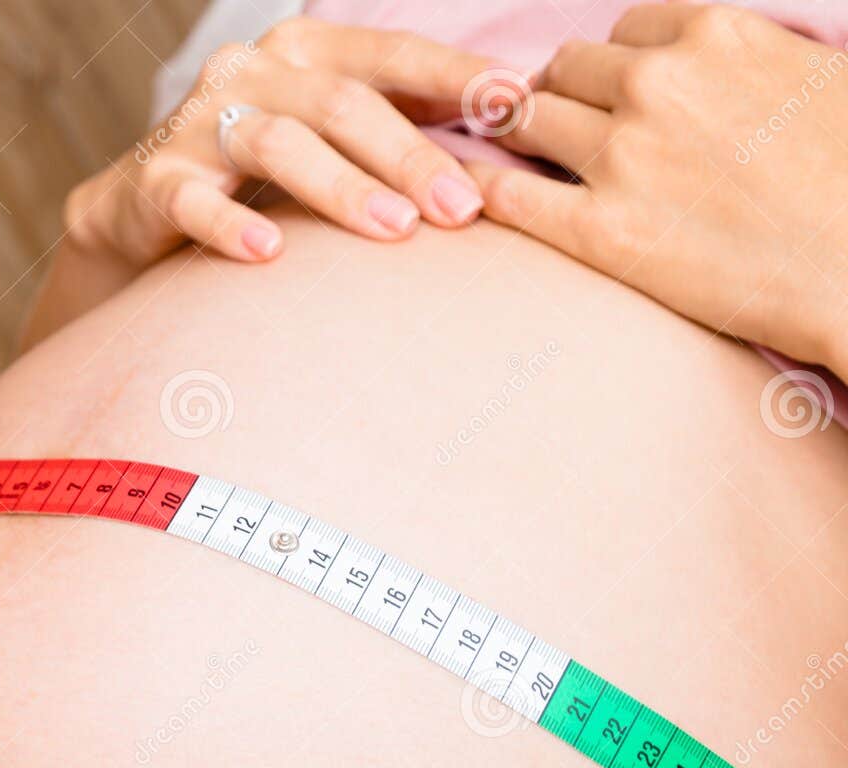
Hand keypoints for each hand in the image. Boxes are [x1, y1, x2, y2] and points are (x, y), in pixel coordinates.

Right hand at [63, 18, 493, 266]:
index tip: (519, 107)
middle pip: (345, 105)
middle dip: (411, 156)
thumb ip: (404, 122)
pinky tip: (268, 252)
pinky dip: (232, 225)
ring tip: (394, 230)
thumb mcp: (332, 135)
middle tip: (464, 209)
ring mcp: (198, 124)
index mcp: (307, 50)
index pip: (394, 55)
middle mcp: (252, 72)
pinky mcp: (156, 182)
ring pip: (279, 144)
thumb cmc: (259, 175)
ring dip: (342, 188)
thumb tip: (516, 127)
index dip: (457, 77)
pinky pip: (195, 201)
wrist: (140, 211)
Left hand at [469, 3, 847, 374]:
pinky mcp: (600, 232)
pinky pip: (508, 192)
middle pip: (566, 70)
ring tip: (523, 157)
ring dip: (520, 133)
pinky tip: (459, 185)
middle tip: (562, 128)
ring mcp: (623, 157)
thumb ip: (747, 59)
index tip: (616, 93)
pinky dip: (477, 182)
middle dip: (563, 96)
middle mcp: (658, 84)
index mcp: (714, 34)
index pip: (625, 32)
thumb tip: (716, 61)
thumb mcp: (815, 78)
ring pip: (525, 117)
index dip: (615, 65)